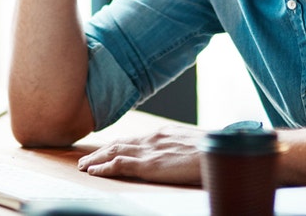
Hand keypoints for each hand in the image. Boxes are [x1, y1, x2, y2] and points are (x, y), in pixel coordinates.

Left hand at [76, 125, 203, 184]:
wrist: (221, 150)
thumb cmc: (214, 151)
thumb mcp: (194, 144)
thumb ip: (179, 148)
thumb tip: (179, 155)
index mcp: (162, 133)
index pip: (132, 139)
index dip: (115, 145)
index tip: (105, 150)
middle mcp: (151, 138)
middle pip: (118, 143)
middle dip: (100, 151)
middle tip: (85, 159)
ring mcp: (149, 151)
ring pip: (113, 152)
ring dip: (96, 159)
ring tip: (84, 165)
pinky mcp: (150, 164)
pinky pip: (119, 165)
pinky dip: (104, 167)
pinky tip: (94, 171)